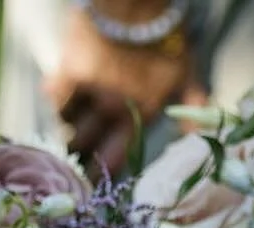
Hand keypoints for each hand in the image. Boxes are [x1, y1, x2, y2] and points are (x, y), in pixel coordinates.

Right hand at [46, 10, 201, 176]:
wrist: (136, 2)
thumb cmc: (167, 38)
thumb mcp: (188, 76)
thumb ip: (193, 110)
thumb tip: (200, 141)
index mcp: (139, 117)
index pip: (114, 158)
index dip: (102, 173)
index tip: (94, 182)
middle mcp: (111, 109)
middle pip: (85, 147)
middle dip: (79, 157)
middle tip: (74, 161)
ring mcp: (89, 90)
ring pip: (67, 125)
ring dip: (67, 127)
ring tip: (69, 127)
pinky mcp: (68, 68)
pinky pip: (53, 96)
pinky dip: (53, 98)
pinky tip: (54, 96)